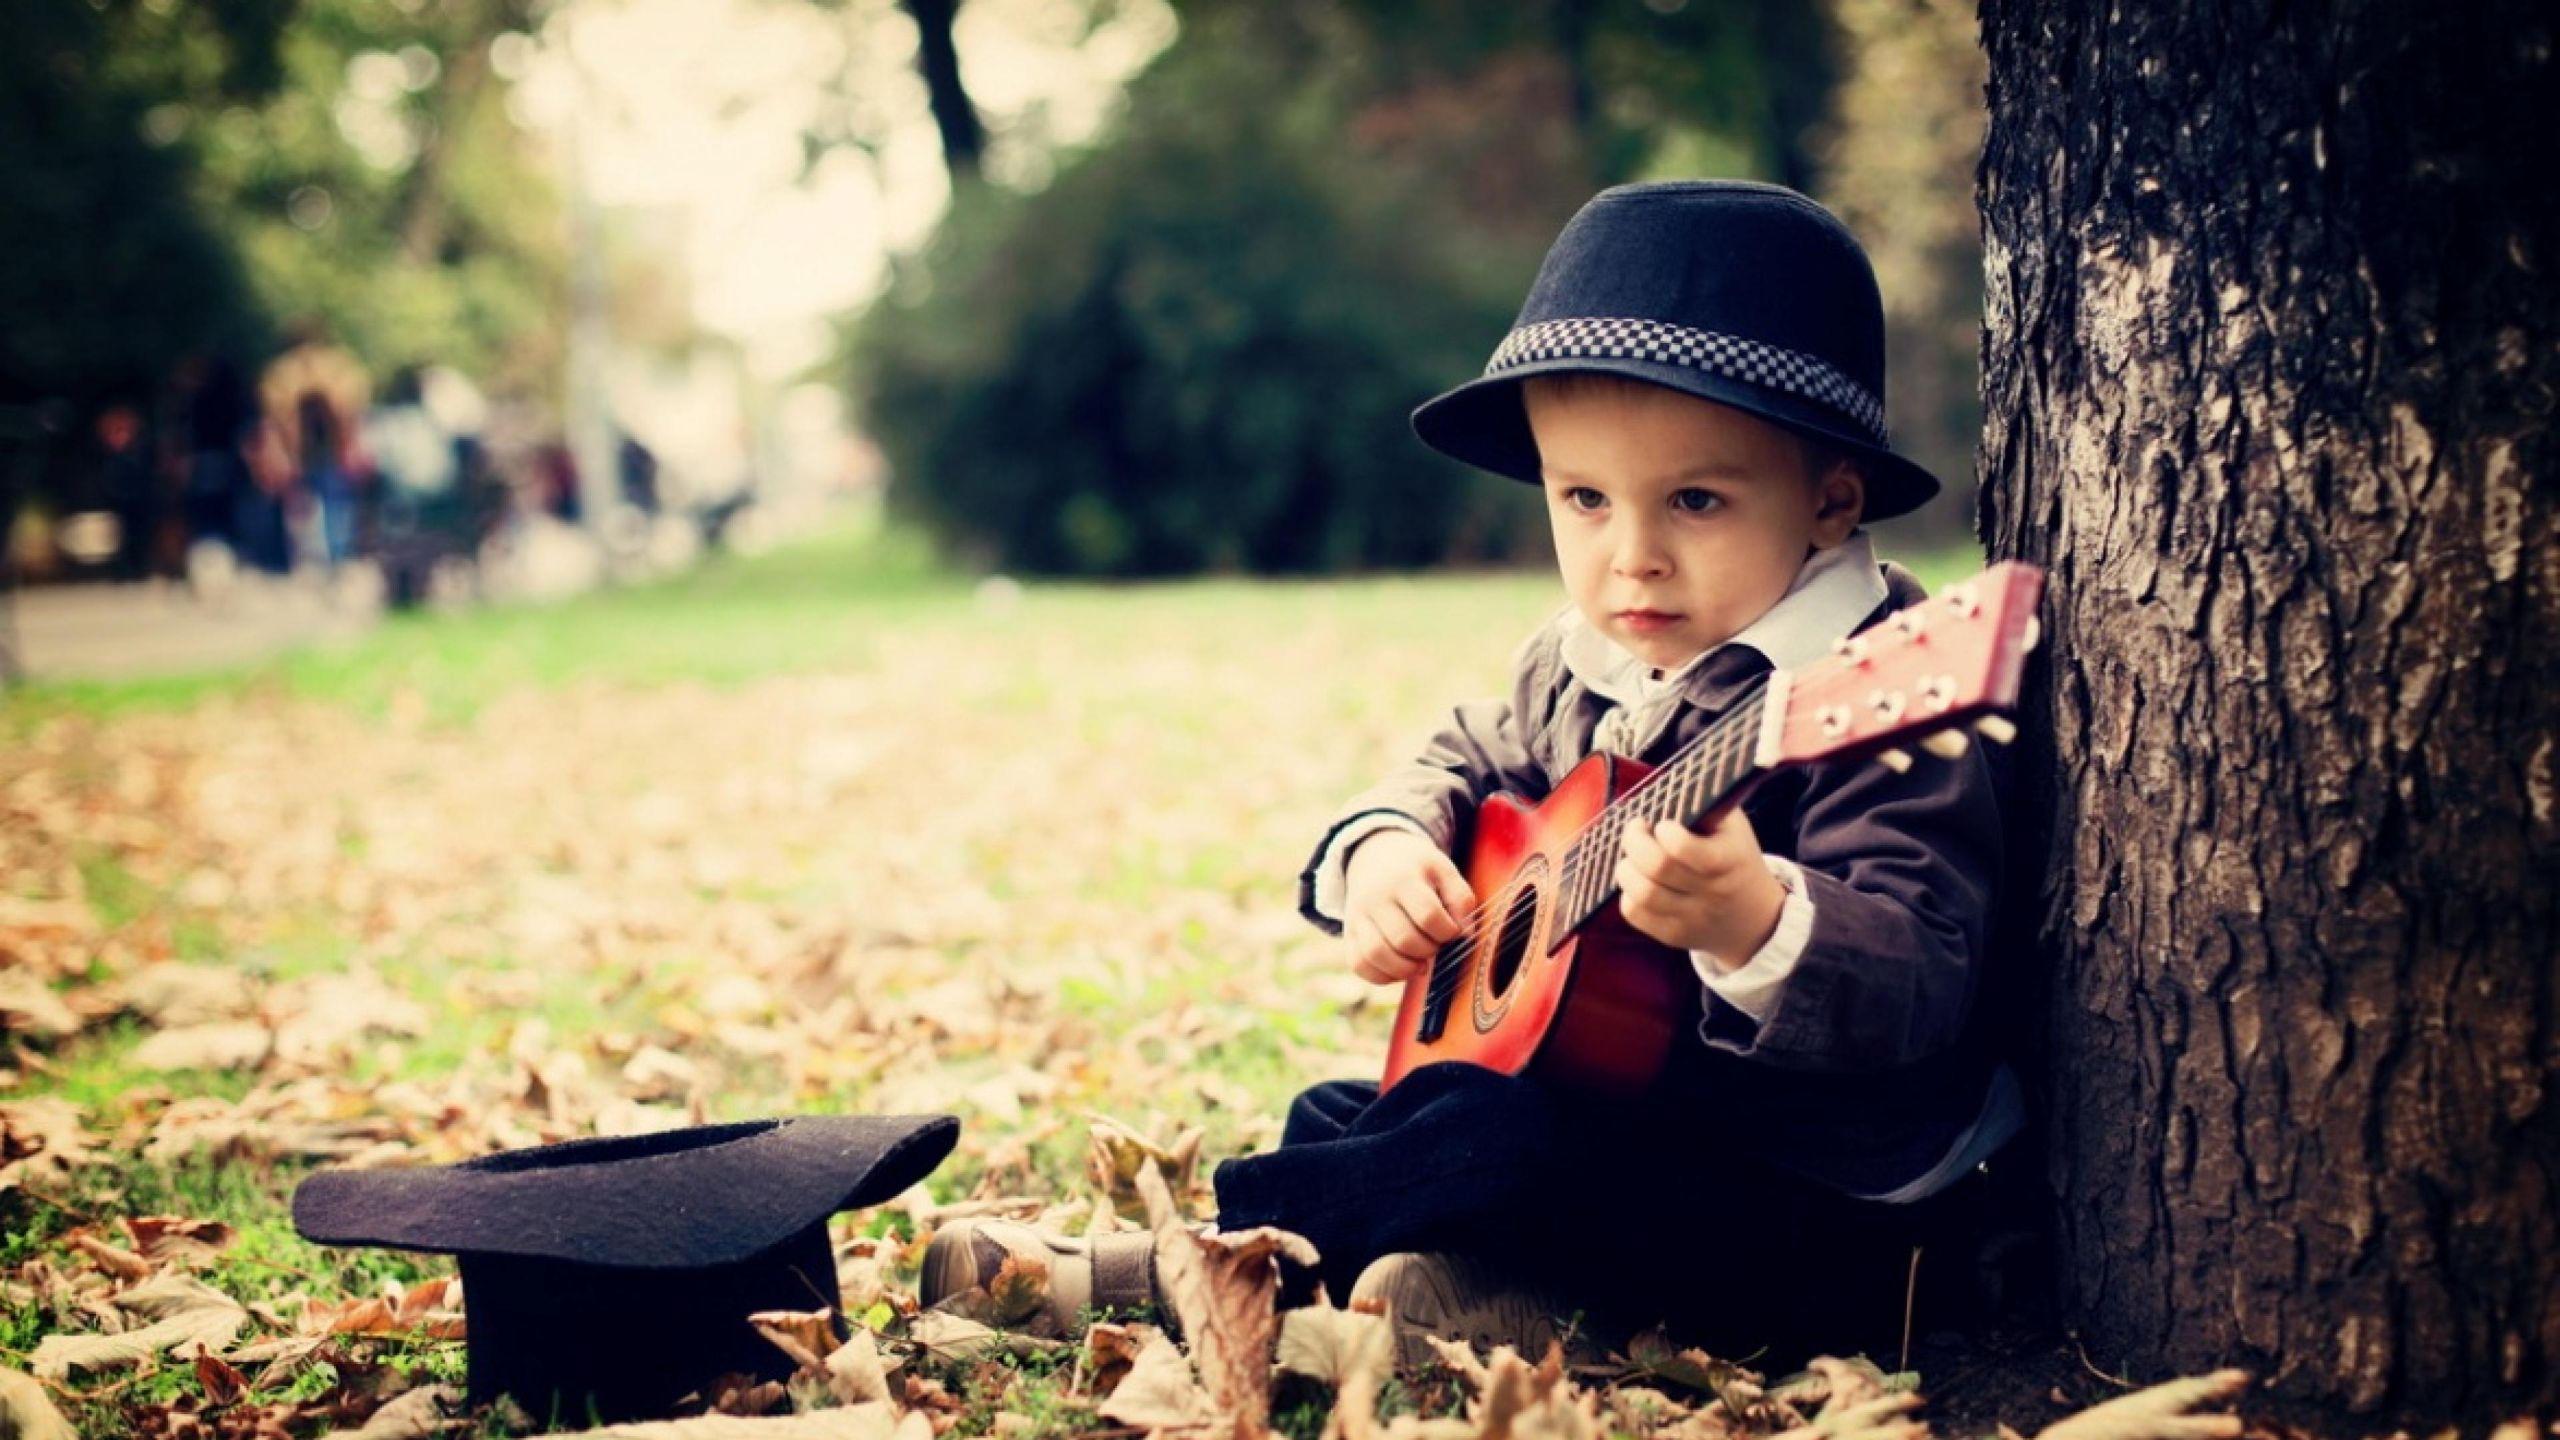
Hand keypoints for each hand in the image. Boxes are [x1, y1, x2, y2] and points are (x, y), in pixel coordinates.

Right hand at [1342, 829, 1477, 986]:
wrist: (1374, 856)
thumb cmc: (1417, 869)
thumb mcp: (1443, 870)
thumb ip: (1461, 899)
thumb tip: (1466, 935)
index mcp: (1404, 879)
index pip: (1428, 916)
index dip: (1447, 932)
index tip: (1451, 930)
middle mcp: (1376, 898)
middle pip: (1404, 939)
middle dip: (1428, 951)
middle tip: (1435, 944)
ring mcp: (1358, 916)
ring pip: (1376, 954)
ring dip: (1405, 969)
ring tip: (1419, 964)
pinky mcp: (1349, 932)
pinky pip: (1358, 964)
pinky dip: (1381, 976)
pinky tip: (1399, 969)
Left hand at [1616, 809, 1784, 964]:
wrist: (1754, 917)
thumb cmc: (1736, 858)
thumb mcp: (1733, 827)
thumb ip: (1704, 807)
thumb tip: (1662, 795)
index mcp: (1728, 861)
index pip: (1682, 847)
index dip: (1664, 830)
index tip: (1663, 824)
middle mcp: (1711, 894)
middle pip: (1656, 867)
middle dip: (1634, 841)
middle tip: (1636, 830)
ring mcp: (1691, 919)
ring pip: (1641, 894)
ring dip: (1627, 868)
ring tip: (1634, 856)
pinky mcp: (1673, 935)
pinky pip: (1635, 913)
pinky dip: (1628, 892)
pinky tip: (1639, 880)